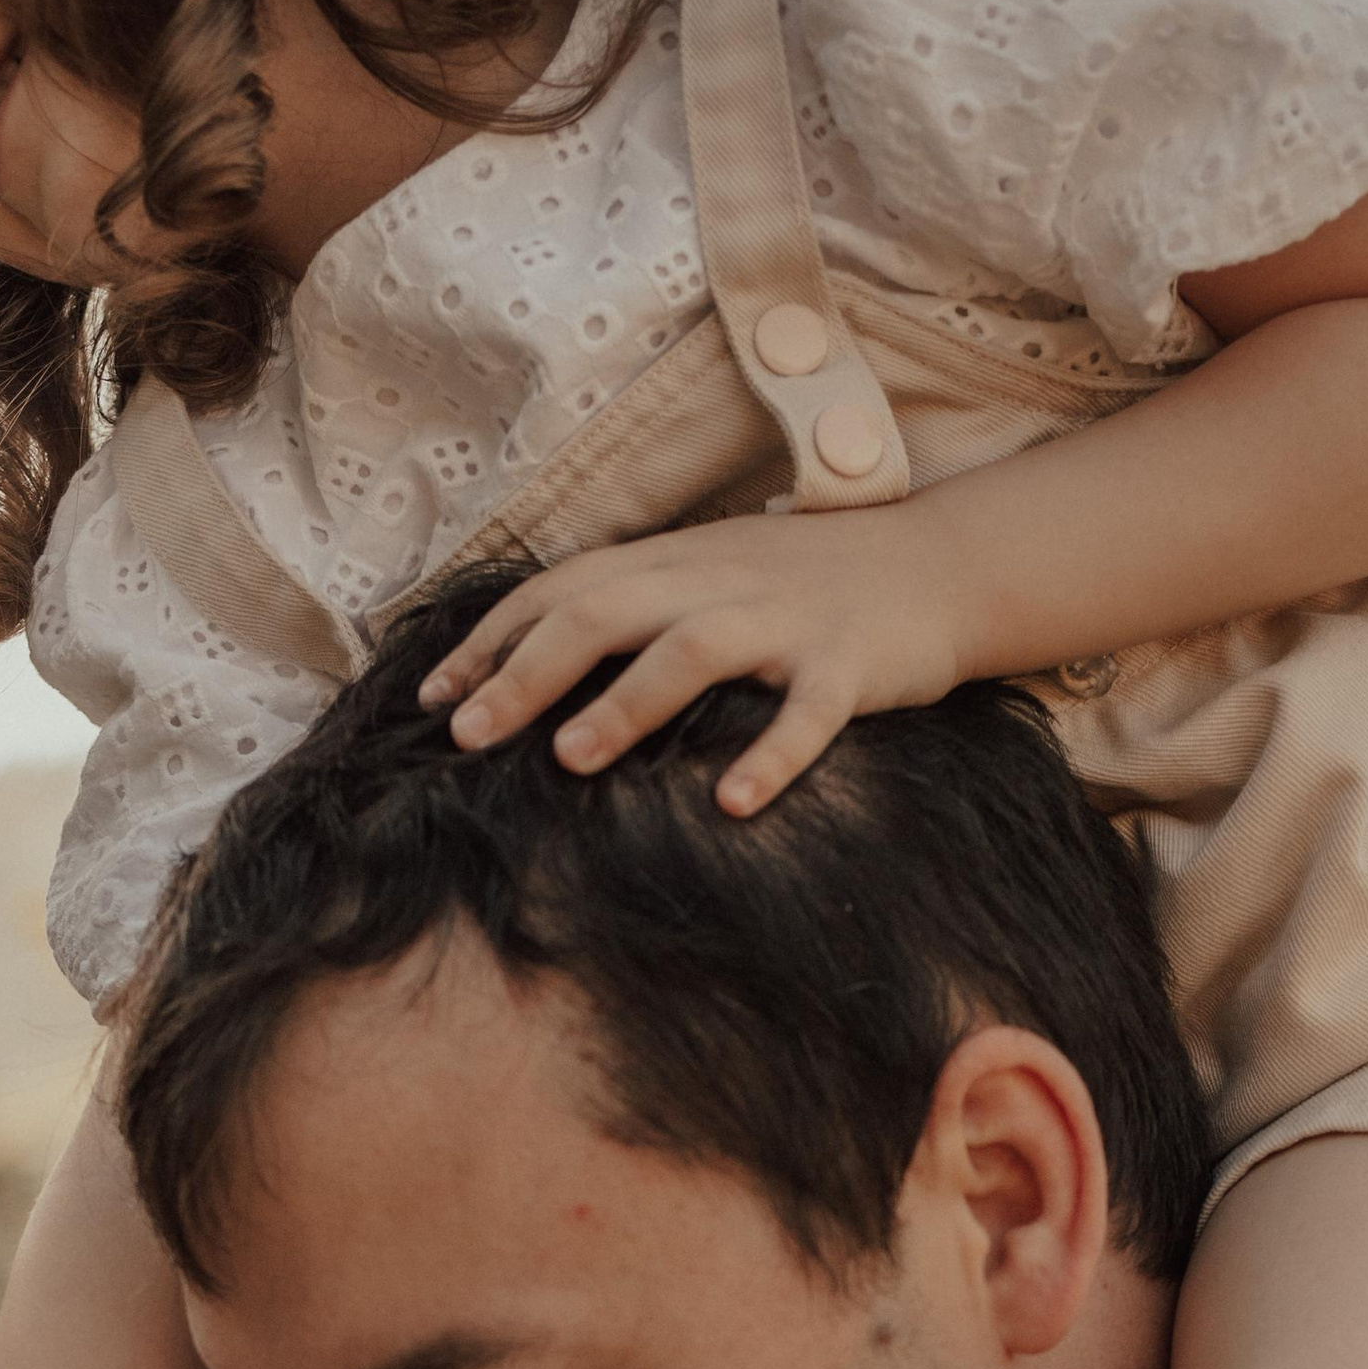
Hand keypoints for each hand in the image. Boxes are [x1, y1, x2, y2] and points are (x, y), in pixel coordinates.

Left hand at [419, 503, 967, 813]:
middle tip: (466, 736)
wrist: (938, 565)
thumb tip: (532, 661)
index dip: (490, 641)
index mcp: (675, 562)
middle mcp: (718, 581)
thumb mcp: (708, 578)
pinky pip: (808, 714)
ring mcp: (786, 621)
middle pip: (604, 613)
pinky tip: (733, 806)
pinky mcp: (852, 664)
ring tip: (570, 758)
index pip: (562, 591)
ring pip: (691, 649)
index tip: (428, 701)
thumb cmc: (805, 586)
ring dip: (625, 703)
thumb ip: (631, 609)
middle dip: (526, 673)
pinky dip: (772, 757)